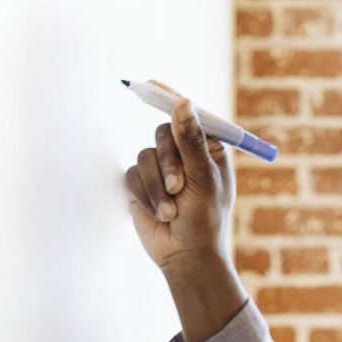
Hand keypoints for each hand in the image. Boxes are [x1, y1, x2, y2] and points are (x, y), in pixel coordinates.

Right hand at [122, 91, 235, 275]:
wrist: (186, 256)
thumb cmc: (205, 219)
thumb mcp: (202, 178)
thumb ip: (190, 141)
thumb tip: (182, 102)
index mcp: (207, 148)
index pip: (189, 115)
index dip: (170, 98)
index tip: (151, 85)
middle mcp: (184, 154)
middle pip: (164, 133)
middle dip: (168, 161)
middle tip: (178, 187)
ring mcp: (161, 168)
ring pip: (145, 155)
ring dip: (157, 185)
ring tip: (171, 210)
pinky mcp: (142, 184)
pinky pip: (133, 175)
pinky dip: (145, 195)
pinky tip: (159, 214)